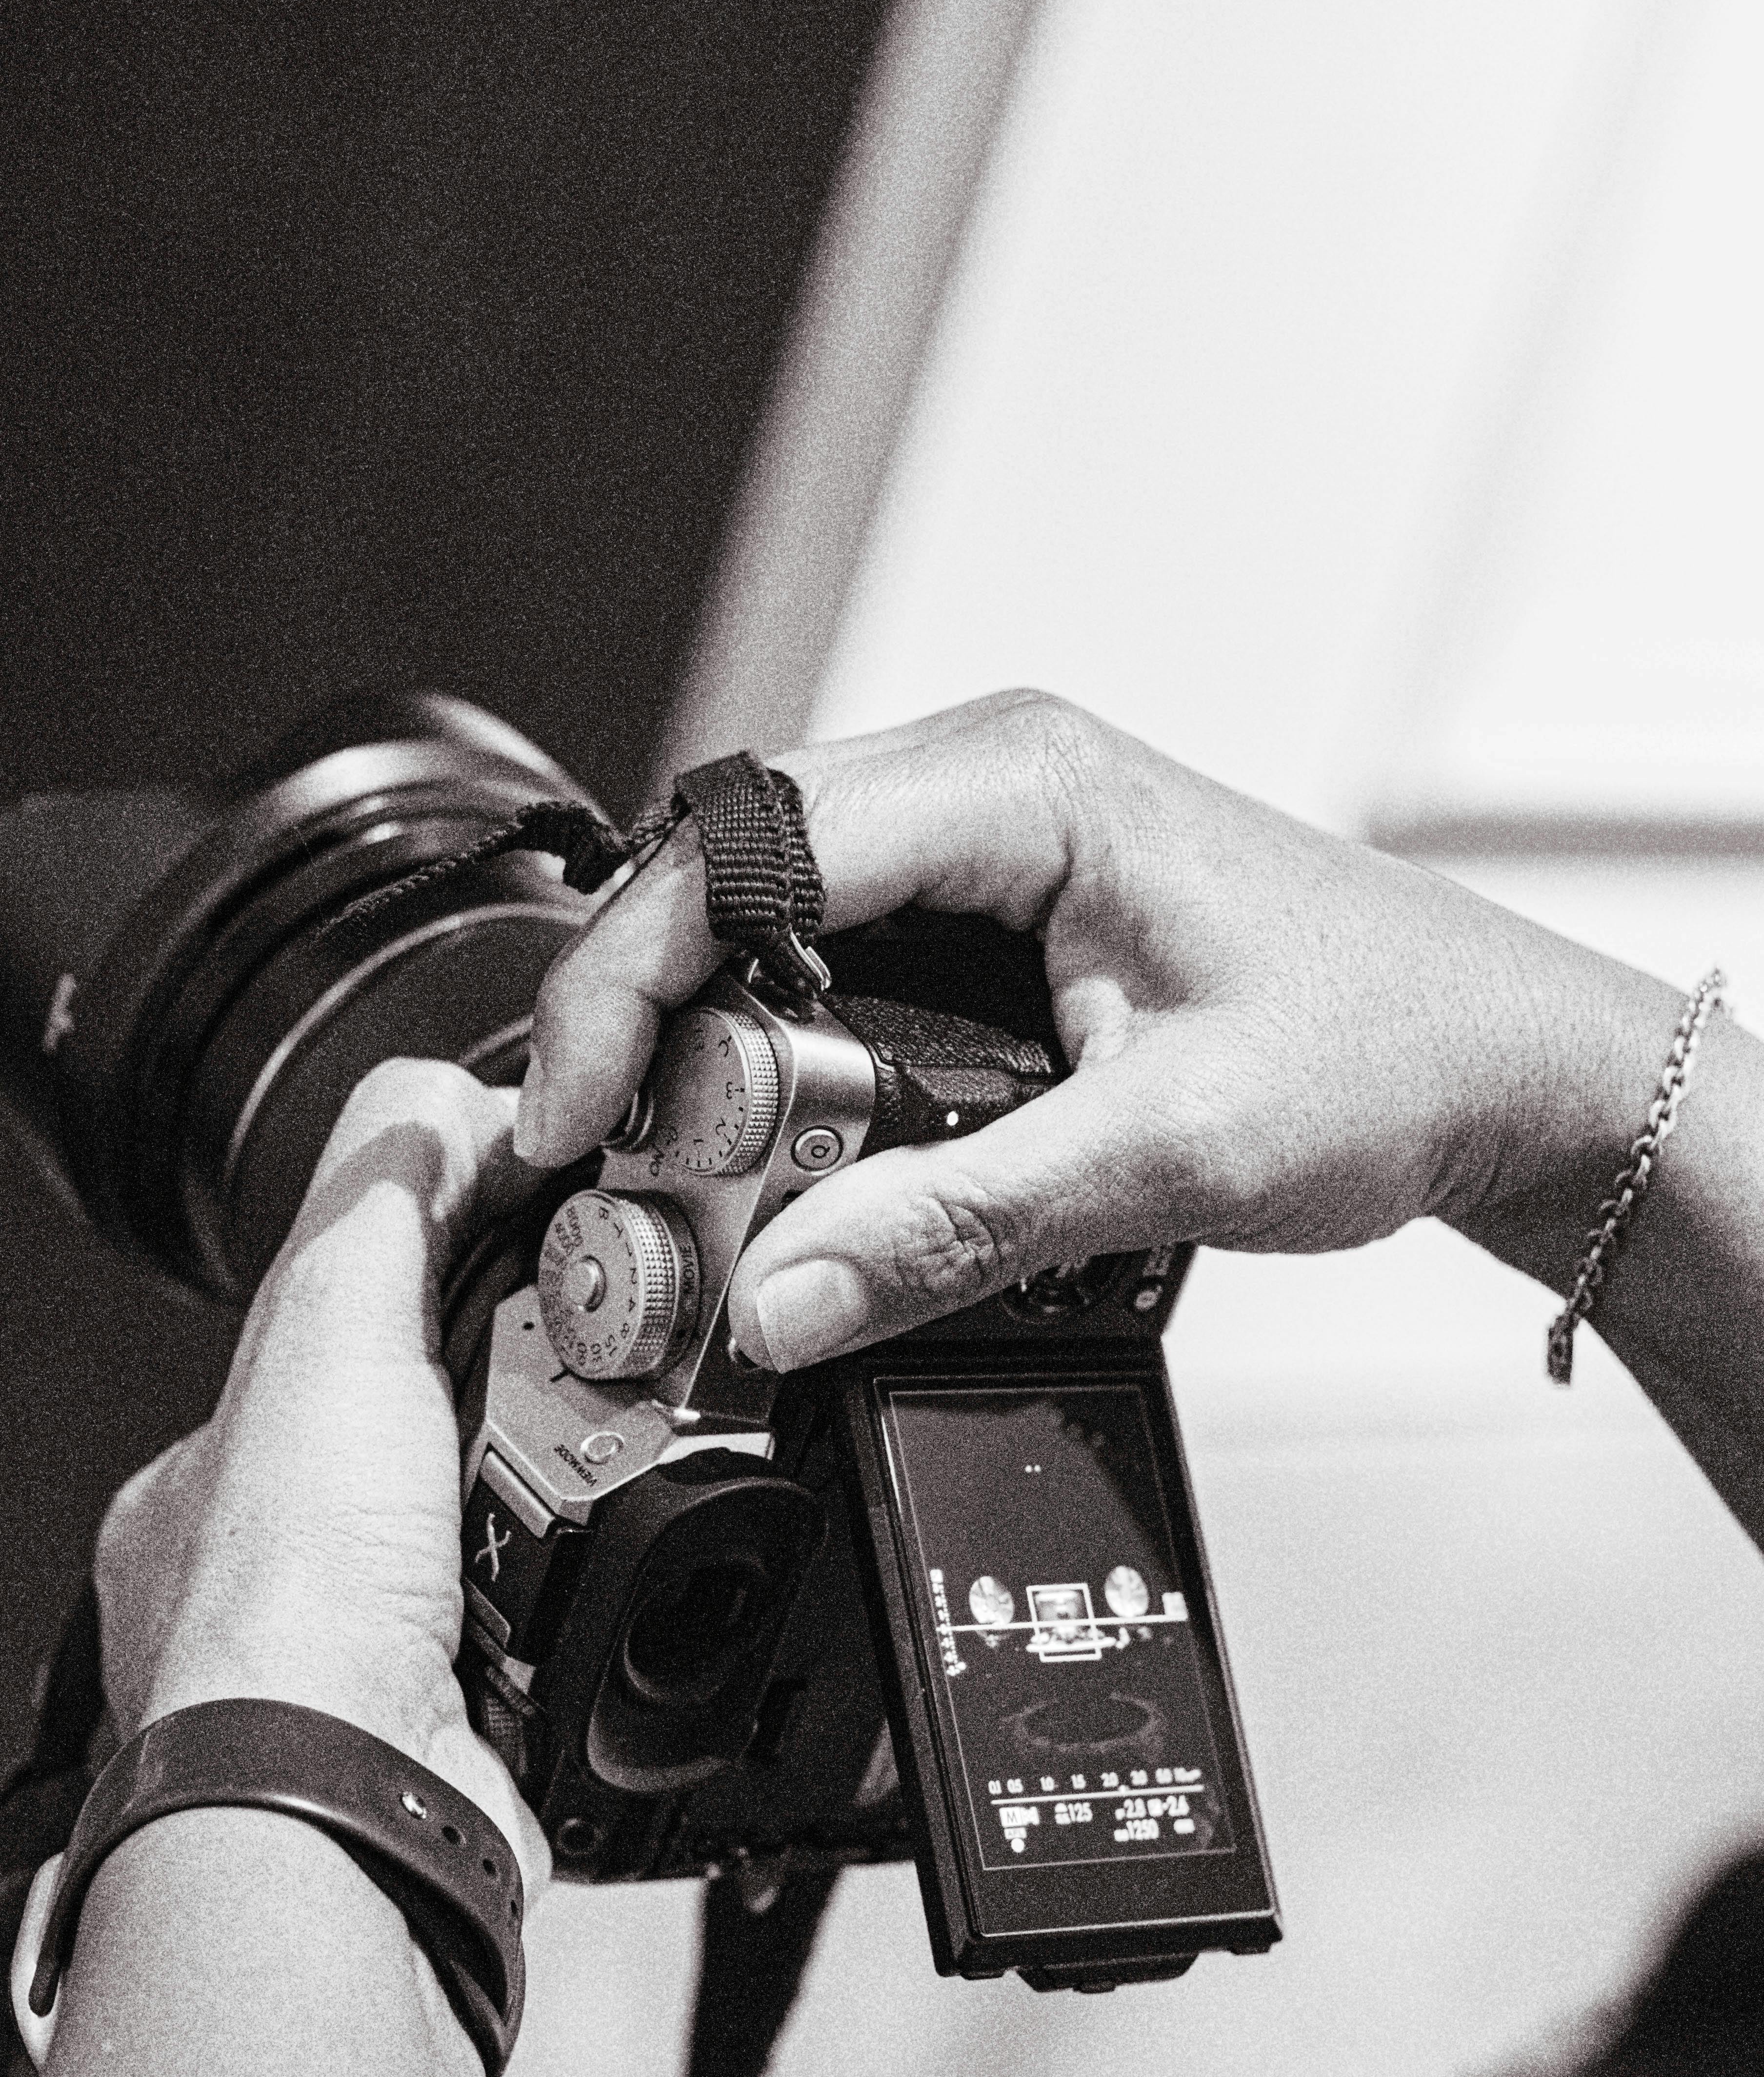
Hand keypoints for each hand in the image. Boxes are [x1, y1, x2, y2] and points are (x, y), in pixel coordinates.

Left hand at [92, 1057, 550, 1895]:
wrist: (342, 1823)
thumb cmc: (289, 1608)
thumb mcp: (323, 1325)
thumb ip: (378, 1199)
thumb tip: (441, 1099)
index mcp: (222, 1481)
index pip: (351, 1332)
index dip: (454, 1279)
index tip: (541, 1258)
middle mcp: (285, 1581)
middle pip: (454, 1431)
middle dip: (533, 1404)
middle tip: (584, 1390)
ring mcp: (374, 1668)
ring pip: (521, 1534)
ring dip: (573, 1506)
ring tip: (594, 1491)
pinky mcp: (473, 1735)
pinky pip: (568, 1635)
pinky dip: (598, 1607)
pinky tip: (603, 1592)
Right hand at [514, 692, 1678, 1368]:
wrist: (1500, 1065)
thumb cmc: (1387, 1050)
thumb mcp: (1167, 1152)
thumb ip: (959, 1224)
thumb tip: (783, 1295)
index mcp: (1019, 783)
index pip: (743, 846)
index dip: (625, 979)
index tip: (576, 1110)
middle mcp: (987, 781)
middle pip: (725, 868)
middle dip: (643, 1014)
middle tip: (612, 1159)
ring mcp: (989, 840)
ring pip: (766, 913)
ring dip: (706, 1033)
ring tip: (677, 1161)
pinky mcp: (998, 909)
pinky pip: (834, 953)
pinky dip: (778, 1042)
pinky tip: (773, 1129)